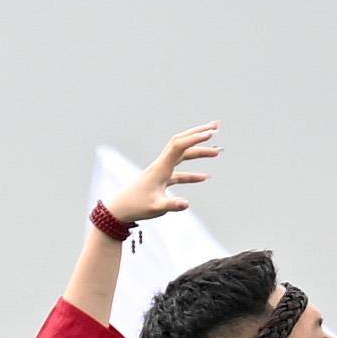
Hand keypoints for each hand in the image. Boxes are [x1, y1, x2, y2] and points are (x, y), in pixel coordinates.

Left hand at [89, 124, 218, 240]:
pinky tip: (205, 177)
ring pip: (182, 157)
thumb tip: (186, 203)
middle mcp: (161, 165)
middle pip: (181, 143)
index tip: (211, 134)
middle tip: (215, 127)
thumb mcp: (156, 207)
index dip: (194, 138)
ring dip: (199, 152)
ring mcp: (161, 172)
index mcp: (160, 167)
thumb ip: (172, 204)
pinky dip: (193, 174)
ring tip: (218, 152)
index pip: (179, 146)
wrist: (118, 210)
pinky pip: (180, 174)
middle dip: (198, 134)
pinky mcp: (161, 181)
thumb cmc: (136, 207)